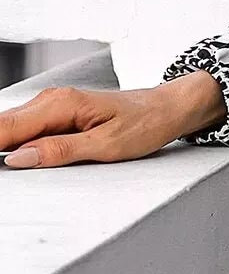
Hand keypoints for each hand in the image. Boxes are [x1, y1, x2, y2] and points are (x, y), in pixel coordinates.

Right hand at [0, 72, 223, 169]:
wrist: (167, 108)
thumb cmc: (145, 124)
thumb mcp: (105, 146)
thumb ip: (59, 151)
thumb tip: (18, 158)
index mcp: (60, 104)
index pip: (6, 128)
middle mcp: (51, 100)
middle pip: (3, 126)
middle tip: (0, 173)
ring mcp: (52, 105)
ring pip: (11, 127)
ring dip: (3, 146)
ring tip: (6, 167)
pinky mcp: (56, 114)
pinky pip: (26, 128)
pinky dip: (16, 143)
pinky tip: (18, 158)